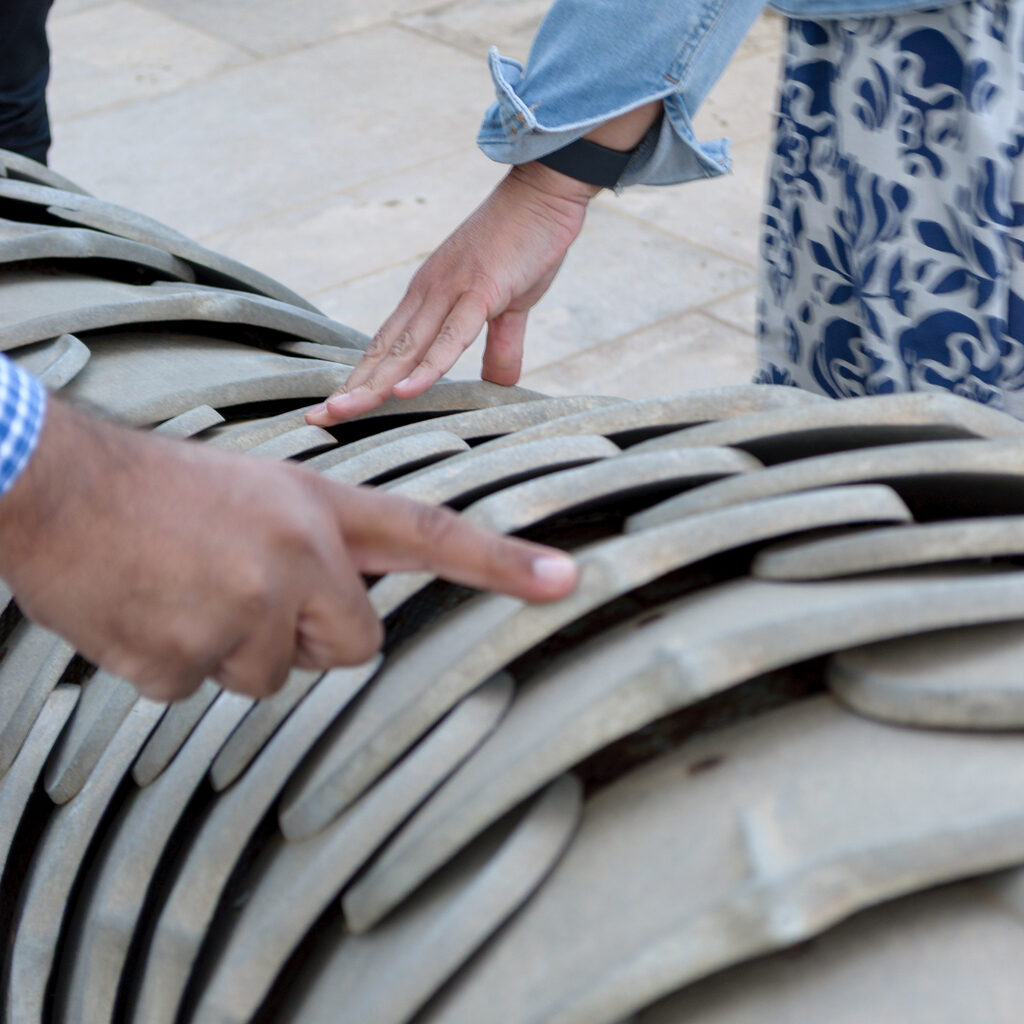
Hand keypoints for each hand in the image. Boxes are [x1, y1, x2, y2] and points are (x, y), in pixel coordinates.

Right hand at [0, 400, 577, 701]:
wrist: (53, 487)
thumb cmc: (161, 487)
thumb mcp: (260, 492)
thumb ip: (316, 552)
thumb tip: (341, 625)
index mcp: (318, 511)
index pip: (430, 535)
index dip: (499, 563)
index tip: (564, 580)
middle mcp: (294, 562)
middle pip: (350, 648)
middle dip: (309, 636)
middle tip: (246, 587)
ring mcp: (239, 616)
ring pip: (269, 677)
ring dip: (234, 647)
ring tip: (185, 585)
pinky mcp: (180, 663)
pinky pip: (200, 689)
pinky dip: (175, 661)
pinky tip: (146, 608)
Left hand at [307, 161, 598, 425]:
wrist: (542, 191)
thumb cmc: (524, 244)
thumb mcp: (510, 306)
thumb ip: (501, 346)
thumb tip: (499, 385)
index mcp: (428, 297)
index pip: (386, 346)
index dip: (360, 378)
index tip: (333, 407)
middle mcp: (427, 295)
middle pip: (382, 352)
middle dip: (350, 388)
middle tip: (316, 419)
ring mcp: (451, 292)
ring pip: (406, 349)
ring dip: (374, 383)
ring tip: (344, 412)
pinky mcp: (481, 291)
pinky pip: (451, 337)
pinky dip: (428, 366)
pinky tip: (405, 392)